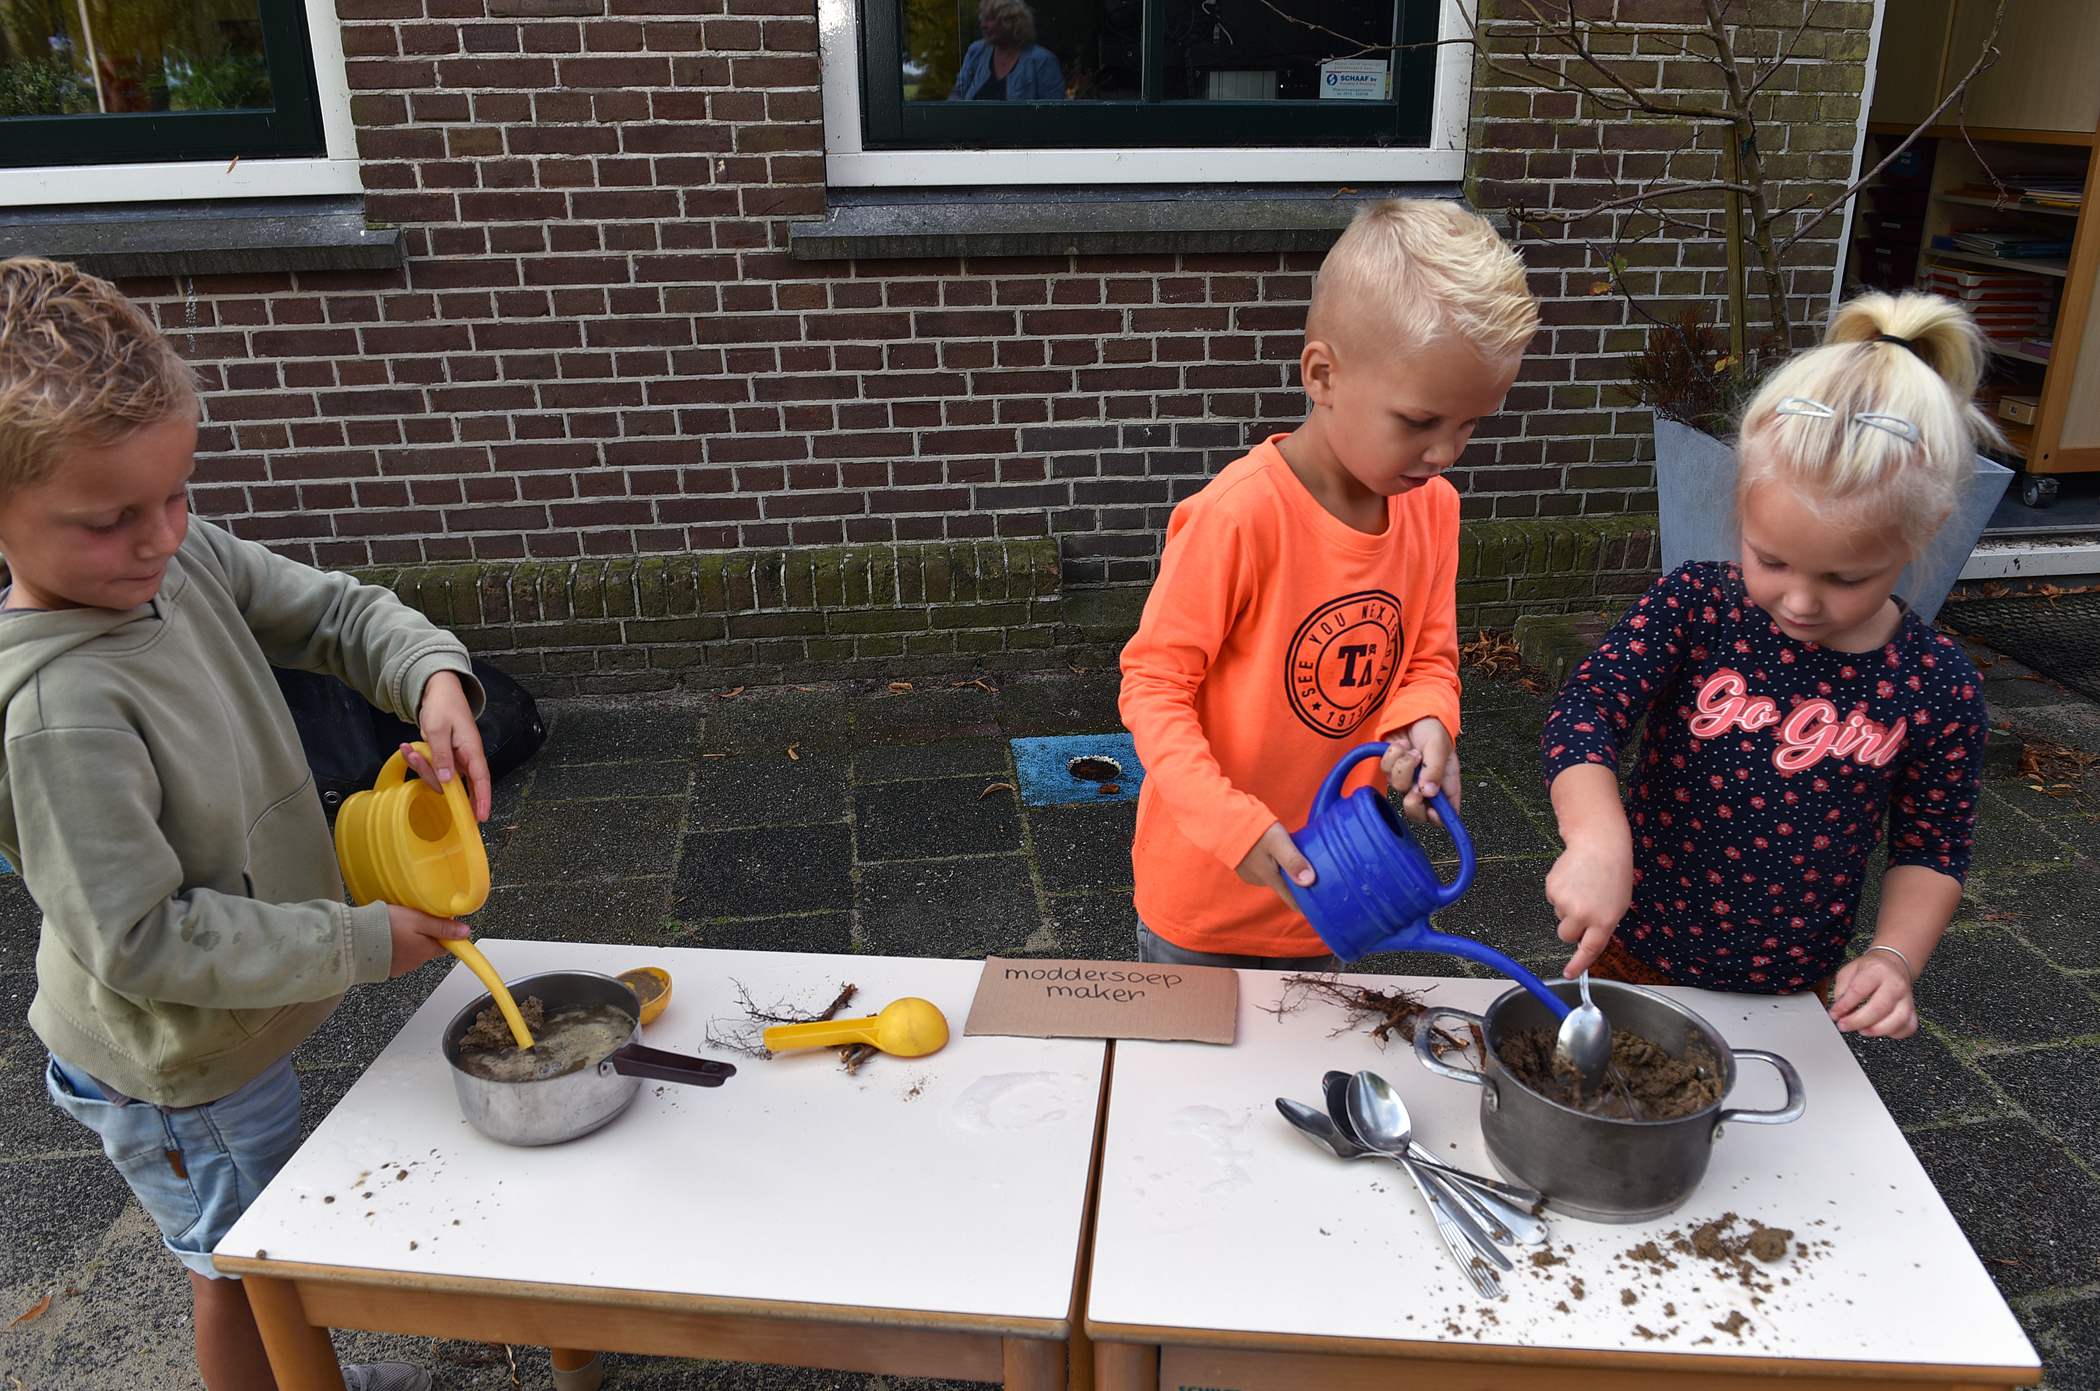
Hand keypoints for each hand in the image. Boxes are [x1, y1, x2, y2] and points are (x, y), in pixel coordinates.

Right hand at [389, 903, 468, 976]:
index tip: (443, 926)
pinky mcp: (384, 966)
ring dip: (407, 941)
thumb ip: (443, 927)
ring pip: (411, 952)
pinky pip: (394, 956)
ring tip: (396, 926)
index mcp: (426, 951)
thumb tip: (465, 932)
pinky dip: (393, 947)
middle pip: (428, 949)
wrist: (354, 939)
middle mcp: (415, 963)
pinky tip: (386, 936)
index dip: (446, 936)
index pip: (446, 947)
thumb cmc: (386, 927)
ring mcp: (399, 967)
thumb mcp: (420, 920)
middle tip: (414, 920)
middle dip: (424, 936)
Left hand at [412, 671, 490, 821]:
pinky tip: (409, 749)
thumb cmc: (444, 705)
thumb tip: (446, 780)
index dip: (482, 800)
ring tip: (409, 748)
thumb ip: (441, 755)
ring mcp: (455, 760)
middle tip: (415, 757)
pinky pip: (431, 769)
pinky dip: (418, 762)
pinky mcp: (444, 759)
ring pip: (439, 778)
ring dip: (421, 767)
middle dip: (431, 777)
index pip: (481, 780)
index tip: (480, 817)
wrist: (439, 691)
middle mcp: (466, 758)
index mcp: (471, 750)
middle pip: (454, 783)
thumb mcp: (438, 728)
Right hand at [1236, 822, 1315, 913]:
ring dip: (1282, 870)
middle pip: (1284, 886)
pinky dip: (1271, 863)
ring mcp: (1251, 874)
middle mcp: (1261, 880)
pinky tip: (1272, 852)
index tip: (1317, 914)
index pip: (1292, 900)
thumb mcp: (1278, 842)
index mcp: (1271, 878)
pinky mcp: (1244, 867)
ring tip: (1292, 857)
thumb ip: (1293, 860)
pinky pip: (1263, 869)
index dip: (1305, 907)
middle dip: (1296, 883)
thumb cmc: (1254, 831)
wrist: (1224, 823)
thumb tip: (1310, 882)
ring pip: (1274, 876)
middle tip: (1312, 875)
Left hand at [1382, 717, 1459, 824]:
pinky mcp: (1392, 770)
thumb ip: (1435, 770)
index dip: (1437, 818)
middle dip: (1413, 801)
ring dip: (1404, 767)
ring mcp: (1408, 779)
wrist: (1413, 711)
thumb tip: (1430, 793)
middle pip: (1417, 812)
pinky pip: (1386, 771)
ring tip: (1412, 751)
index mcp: (1446, 784)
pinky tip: (1402, 746)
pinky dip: (1392, 756)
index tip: (1430, 808)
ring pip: (1399, 788)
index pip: (1444, 814)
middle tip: (1416, 785)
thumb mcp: (1439, 747)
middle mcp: (1427, 785)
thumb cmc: (1433, 728)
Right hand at [1545, 835, 1631, 977]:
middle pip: (1566, 935)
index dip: (1577, 965)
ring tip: (1583, 886)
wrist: (1599, 844)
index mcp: (1604, 920)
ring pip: (1560, 916)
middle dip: (1571, 928)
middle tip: (1582, 909)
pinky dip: (1561, 893)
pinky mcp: (1551, 889)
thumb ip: (1602, 925)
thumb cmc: (1613, 871)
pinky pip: (1553, 900)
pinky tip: (1574, 879)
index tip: (1569, 974)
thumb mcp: (1617, 905)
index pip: (1588, 951)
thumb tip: (1584, 938)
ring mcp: (1564, 901)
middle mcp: (1583, 914)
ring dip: (1568, 906)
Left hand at [1827, 949, 1916, 1037]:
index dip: (1844, 1006)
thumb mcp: (1849, 971)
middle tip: (1844, 1025)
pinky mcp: (1912, 1010)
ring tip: (1862, 1030)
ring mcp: (1906, 998)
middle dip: (1858, 1021)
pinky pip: (1908, 1027)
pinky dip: (1894, 1034)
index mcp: (1876, 970)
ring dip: (1876, 1030)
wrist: (1893, 966)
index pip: (1859, 991)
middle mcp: (1894, 984)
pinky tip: (1880, 1030)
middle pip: (1879, 1008)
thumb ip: (1841, 990)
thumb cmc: (1870, 970)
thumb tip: (1839, 1011)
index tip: (1834, 1014)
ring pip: (1897, 1020)